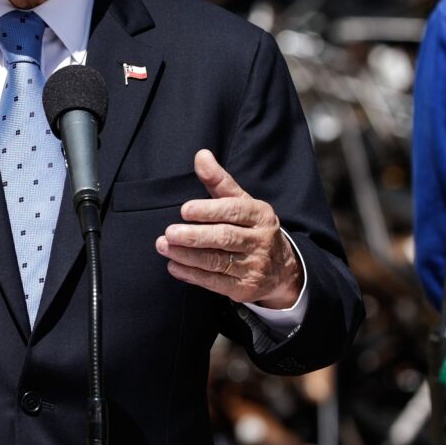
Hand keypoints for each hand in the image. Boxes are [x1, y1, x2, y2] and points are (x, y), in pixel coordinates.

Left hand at [155, 149, 301, 308]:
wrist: (281, 268)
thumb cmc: (252, 228)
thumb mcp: (242, 202)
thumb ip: (219, 181)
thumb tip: (201, 155)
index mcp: (260, 215)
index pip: (234, 211)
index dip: (209, 211)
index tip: (185, 210)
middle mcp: (260, 241)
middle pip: (225, 238)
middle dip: (195, 236)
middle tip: (170, 232)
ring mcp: (254, 267)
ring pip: (217, 262)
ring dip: (188, 256)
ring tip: (164, 247)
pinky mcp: (245, 289)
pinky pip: (215, 282)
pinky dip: (192, 275)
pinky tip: (174, 266)